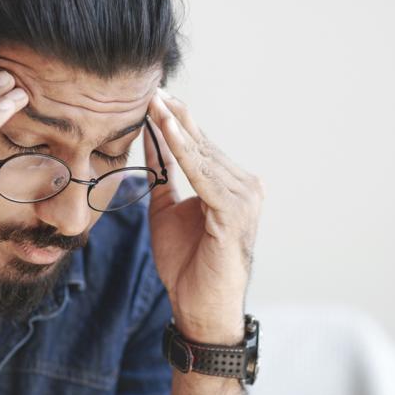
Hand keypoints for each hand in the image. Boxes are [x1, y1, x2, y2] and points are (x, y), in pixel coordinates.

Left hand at [144, 89, 264, 343]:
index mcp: (231, 186)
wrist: (199, 307)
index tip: (153, 96)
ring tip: (154, 101)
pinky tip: (165, 129)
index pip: (200, 146)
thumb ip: (162, 175)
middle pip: (203, 144)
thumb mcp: (166, 210)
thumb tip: (150, 139)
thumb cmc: (187, 265)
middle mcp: (244, 186)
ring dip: (176, 127)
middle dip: (175, 116)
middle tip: (152, 87)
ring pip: (202, 154)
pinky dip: (182, 150)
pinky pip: (202, 174)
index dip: (176, 121)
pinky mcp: (234, 211)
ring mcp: (244, 197)